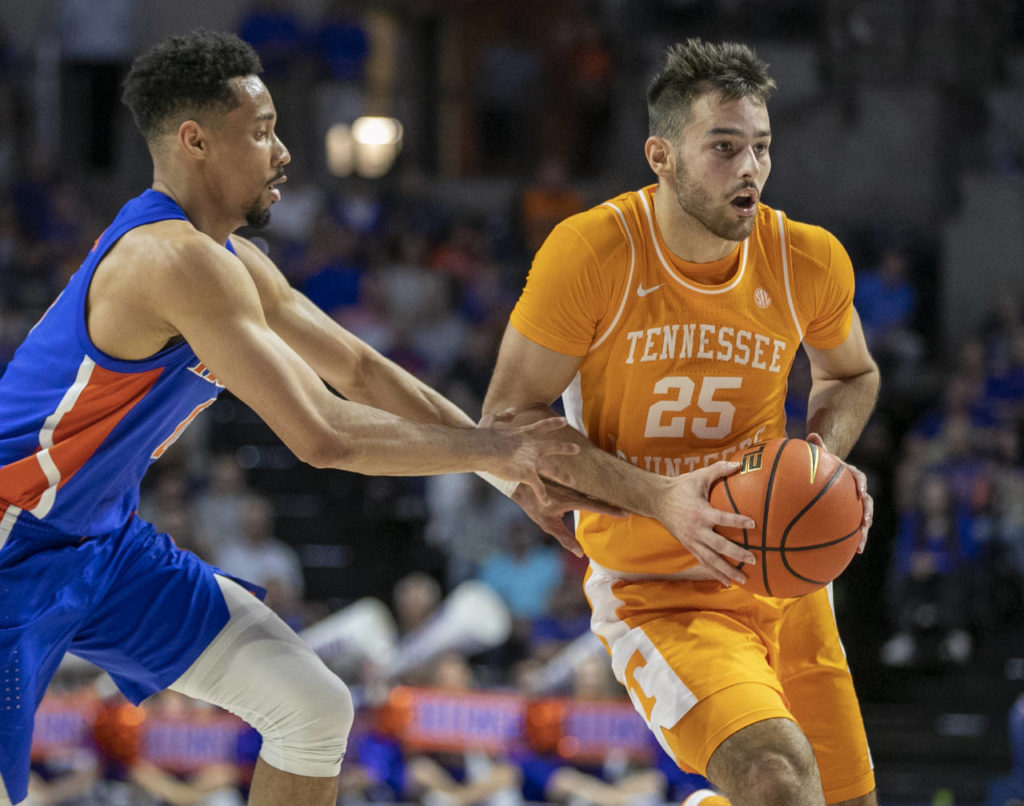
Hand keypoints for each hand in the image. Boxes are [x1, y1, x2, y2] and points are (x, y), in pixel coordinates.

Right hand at [484, 416, 580, 505]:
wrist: (484, 449)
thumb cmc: (485, 435)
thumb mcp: (492, 420)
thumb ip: (504, 416)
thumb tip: (511, 411)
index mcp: (524, 434)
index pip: (544, 426)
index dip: (554, 423)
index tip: (564, 421)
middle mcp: (533, 447)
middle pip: (554, 447)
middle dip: (566, 448)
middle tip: (577, 449)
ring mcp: (532, 461)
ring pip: (553, 470)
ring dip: (563, 476)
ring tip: (573, 482)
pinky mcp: (528, 474)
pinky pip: (539, 487)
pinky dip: (543, 496)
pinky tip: (547, 503)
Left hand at [512, 480, 626, 556]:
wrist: (521, 484)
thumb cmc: (534, 506)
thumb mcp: (548, 525)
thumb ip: (565, 539)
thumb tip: (581, 554)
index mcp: (572, 501)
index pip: (596, 506)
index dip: (612, 510)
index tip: (627, 513)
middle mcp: (575, 490)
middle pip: (599, 497)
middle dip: (615, 501)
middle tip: (631, 506)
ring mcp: (572, 483)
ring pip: (593, 490)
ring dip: (607, 494)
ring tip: (623, 498)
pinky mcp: (568, 479)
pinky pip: (585, 485)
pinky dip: (596, 488)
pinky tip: (604, 488)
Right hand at [655, 461, 757, 585]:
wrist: (657, 500)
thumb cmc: (681, 487)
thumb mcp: (699, 476)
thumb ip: (719, 470)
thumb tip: (739, 464)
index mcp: (701, 512)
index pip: (722, 518)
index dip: (738, 521)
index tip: (753, 524)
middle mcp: (696, 530)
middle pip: (719, 545)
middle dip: (736, 553)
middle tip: (753, 559)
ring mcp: (692, 540)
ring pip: (711, 559)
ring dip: (727, 570)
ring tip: (744, 580)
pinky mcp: (689, 546)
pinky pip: (703, 562)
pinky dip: (715, 573)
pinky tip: (727, 582)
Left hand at [805, 432, 872, 551]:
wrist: (827, 472)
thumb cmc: (820, 463)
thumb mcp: (819, 454)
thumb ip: (817, 447)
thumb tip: (812, 435)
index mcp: (851, 475)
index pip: (860, 478)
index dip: (861, 485)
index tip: (861, 493)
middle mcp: (856, 491)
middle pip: (866, 503)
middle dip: (867, 515)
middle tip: (864, 525)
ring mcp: (854, 505)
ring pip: (862, 520)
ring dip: (863, 534)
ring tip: (859, 547)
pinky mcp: (848, 516)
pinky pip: (851, 529)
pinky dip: (851, 540)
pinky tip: (848, 555)